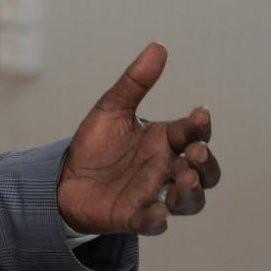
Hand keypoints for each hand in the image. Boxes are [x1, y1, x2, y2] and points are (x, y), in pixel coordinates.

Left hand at [58, 42, 220, 235]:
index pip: (192, 133)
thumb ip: (135, 82)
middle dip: (206, 164)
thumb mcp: (111, 109)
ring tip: (181, 179)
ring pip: (190, 201)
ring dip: (191, 192)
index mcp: (165, 142)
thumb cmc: (96, 145)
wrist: (63, 178)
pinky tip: (157, 211)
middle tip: (195, 152)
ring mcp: (154, 195)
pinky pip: (154, 223)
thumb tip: (158, 47)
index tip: (199, 114)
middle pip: (204, 172)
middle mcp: (167, 169)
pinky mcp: (135, 217)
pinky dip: (158, 219)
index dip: (199, 126)